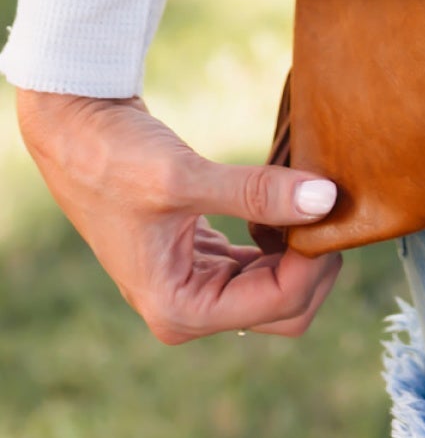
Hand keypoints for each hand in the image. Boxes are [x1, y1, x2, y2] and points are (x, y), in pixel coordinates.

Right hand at [16, 88, 342, 343]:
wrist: (76, 128)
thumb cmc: (115, 157)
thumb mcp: (185, 177)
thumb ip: (257, 194)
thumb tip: (326, 200)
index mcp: (179, 309)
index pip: (279, 303)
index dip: (315, 261)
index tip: (336, 209)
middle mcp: (187, 310)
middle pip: (284, 308)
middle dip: (314, 264)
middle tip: (332, 205)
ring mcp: (194, 285)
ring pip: (276, 288)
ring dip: (301, 250)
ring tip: (315, 198)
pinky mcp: (200, 257)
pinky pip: (258, 264)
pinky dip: (281, 238)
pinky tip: (291, 201)